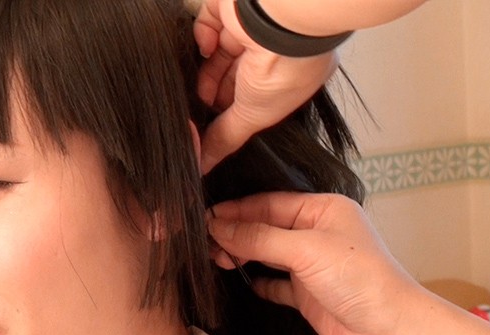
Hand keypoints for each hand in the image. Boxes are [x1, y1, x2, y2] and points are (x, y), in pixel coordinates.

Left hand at [193, 0, 337, 172]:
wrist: (280, 20)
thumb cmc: (284, 70)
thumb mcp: (254, 115)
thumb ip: (227, 138)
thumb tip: (205, 165)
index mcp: (290, 74)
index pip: (254, 96)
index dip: (233, 110)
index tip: (213, 126)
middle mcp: (272, 50)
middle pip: (233, 76)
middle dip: (214, 94)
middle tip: (200, 110)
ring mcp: (251, 28)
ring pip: (218, 53)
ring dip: (206, 72)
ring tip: (200, 90)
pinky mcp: (230, 8)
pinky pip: (208, 23)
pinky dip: (203, 37)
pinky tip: (208, 48)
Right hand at [207, 192, 423, 334]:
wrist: (390, 333)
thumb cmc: (359, 280)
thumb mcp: (305, 250)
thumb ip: (259, 237)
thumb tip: (217, 226)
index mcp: (323, 210)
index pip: (269, 202)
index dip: (236, 210)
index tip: (205, 217)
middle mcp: (317, 233)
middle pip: (265, 226)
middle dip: (236, 232)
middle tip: (205, 243)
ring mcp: (312, 264)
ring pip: (267, 253)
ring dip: (242, 254)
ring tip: (216, 259)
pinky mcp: (308, 294)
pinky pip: (275, 282)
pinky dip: (257, 281)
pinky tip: (240, 280)